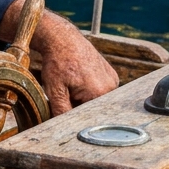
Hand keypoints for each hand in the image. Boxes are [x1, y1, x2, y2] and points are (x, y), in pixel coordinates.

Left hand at [0, 0, 117, 114]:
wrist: (62, 39)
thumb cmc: (57, 62)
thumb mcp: (55, 90)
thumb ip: (61, 112)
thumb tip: (61, 129)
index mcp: (100, 92)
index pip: (88, 116)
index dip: (75, 114)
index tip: (65, 108)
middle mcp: (111, 87)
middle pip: (94, 108)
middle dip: (79, 105)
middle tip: (66, 91)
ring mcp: (113, 80)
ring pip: (96, 99)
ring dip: (84, 97)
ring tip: (72, 82)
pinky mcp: (111, 75)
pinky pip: (100, 90)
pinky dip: (89, 88)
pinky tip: (78, 78)